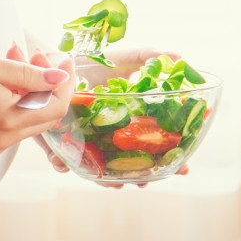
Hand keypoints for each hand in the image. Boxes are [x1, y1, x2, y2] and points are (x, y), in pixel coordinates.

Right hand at [0, 49, 73, 154]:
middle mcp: (3, 139)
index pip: (56, 107)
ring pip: (31, 117)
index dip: (65, 82)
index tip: (63, 58)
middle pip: (46, 114)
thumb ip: (29, 73)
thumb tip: (62, 78)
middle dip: (48, 83)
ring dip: (32, 88)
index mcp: (6, 121)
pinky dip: (18, 98)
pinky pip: (14, 121)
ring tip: (14, 58)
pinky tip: (5, 77)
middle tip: (33, 54)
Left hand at [14, 45, 189, 186]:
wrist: (57, 59)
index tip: (183, 169)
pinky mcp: (58, 141)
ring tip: (115, 183)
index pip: (155, 146)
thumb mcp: (124, 58)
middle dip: (141, 177)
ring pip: (99, 170)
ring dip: (107, 180)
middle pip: (130, 164)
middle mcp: (110, 137)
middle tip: (146, 181)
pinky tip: (65, 166)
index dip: (171, 159)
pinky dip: (63, 165)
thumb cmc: (95, 62)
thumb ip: (148, 56)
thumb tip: (178, 57)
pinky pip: (61, 160)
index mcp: (129, 122)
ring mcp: (86, 142)